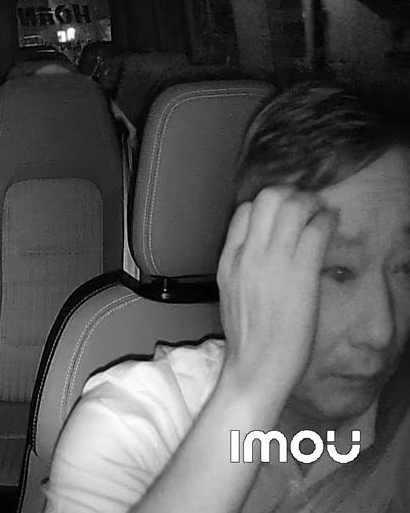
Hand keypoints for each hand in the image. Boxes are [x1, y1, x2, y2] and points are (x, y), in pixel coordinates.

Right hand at [216, 187, 336, 405]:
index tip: (285, 215)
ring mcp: (273, 261)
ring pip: (292, 206)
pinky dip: (327, 221)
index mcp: (229, 259)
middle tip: (307, 207)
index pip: (244, 211)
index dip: (268, 206)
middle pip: (267, 198)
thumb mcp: (230, 292)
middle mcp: (248, 254)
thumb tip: (263, 249)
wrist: (256, 365)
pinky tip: (331, 227)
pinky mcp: (300, 272)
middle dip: (292, 195)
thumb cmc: (248, 336)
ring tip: (321, 214)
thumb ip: (242, 265)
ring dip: (312, 204)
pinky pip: (316, 230)